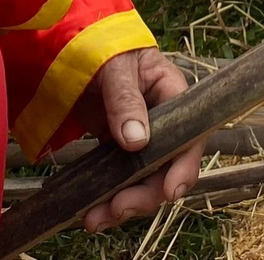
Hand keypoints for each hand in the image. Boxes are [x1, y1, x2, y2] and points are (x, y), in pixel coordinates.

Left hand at [75, 48, 204, 233]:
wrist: (73, 44)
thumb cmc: (102, 44)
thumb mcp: (115, 66)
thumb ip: (125, 99)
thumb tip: (136, 142)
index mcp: (173, 95)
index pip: (189, 138)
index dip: (184, 168)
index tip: (170, 192)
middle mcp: (163, 123)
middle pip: (166, 169)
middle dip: (144, 195)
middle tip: (117, 209)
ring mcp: (141, 138)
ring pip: (142, 181)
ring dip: (122, 203)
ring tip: (94, 219)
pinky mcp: (118, 149)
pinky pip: (120, 179)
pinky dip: (107, 197)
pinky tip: (91, 211)